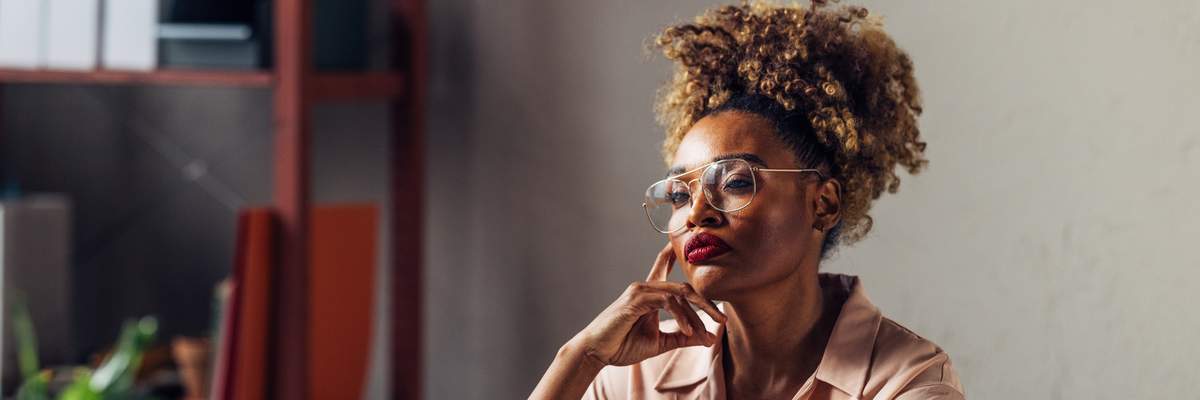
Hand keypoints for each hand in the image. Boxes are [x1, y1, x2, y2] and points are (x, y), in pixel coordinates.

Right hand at [568, 243, 727, 366]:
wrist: (596, 352)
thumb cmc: (623, 345)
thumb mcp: (660, 342)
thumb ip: (683, 337)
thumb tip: (709, 337)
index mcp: (649, 293)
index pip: (664, 266)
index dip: (676, 253)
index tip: (691, 237)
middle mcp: (645, 286)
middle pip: (684, 287)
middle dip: (706, 303)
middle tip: (721, 320)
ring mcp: (640, 291)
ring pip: (679, 294)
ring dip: (695, 315)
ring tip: (705, 333)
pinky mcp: (636, 300)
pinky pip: (667, 302)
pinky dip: (681, 316)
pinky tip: (688, 331)